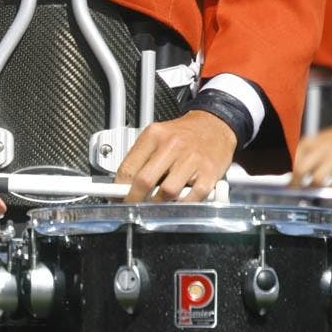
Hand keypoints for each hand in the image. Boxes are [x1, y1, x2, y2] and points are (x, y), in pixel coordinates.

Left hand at [116, 110, 235, 201]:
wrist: (215, 125)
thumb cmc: (184, 134)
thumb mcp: (157, 137)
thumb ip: (140, 159)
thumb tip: (122, 184)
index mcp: (154, 135)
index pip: (128, 168)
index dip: (118, 188)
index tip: (116, 197)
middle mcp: (173, 145)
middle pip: (145, 181)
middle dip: (135, 200)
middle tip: (133, 206)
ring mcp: (192, 159)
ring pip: (167, 192)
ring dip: (158, 204)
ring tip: (156, 202)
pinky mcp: (209, 172)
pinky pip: (192, 198)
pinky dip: (181, 205)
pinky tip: (177, 202)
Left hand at [290, 123, 331, 186]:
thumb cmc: (331, 142)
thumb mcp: (313, 143)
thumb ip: (302, 157)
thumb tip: (290, 176)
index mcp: (307, 144)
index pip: (292, 162)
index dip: (289, 175)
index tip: (289, 184)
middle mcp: (319, 150)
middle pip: (301, 170)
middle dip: (296, 183)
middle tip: (297, 189)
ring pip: (317, 179)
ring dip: (313, 188)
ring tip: (313, 188)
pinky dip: (331, 188)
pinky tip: (330, 186)